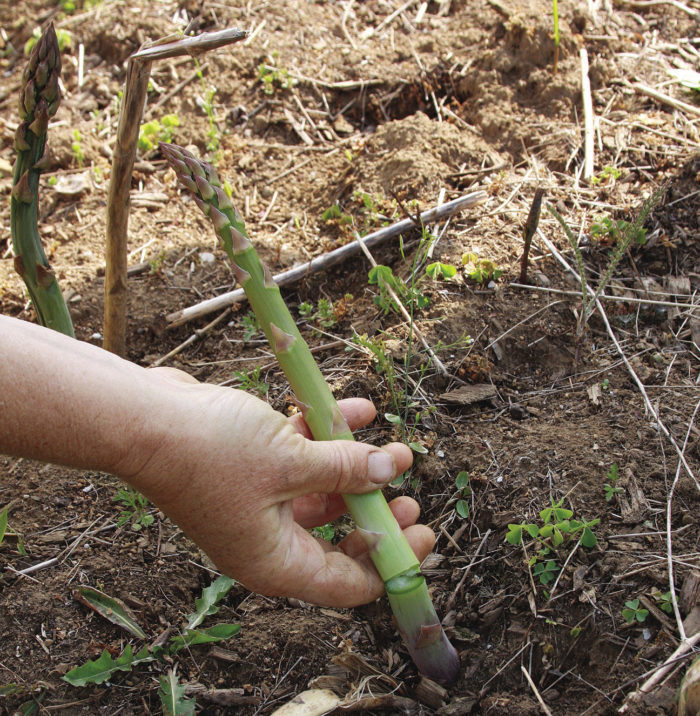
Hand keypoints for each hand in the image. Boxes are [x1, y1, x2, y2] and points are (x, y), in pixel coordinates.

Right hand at [124, 370, 434, 606]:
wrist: (144, 418)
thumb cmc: (211, 453)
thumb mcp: (291, 462)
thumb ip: (345, 470)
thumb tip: (388, 472)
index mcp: (276, 562)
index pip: (347, 582)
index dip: (390, 561)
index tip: (422, 534)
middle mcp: (267, 539)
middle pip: (339, 536)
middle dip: (378, 509)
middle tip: (409, 491)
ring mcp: (258, 502)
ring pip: (323, 491)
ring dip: (357, 467)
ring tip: (394, 446)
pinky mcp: (251, 469)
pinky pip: (301, 458)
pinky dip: (325, 438)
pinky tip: (354, 411)